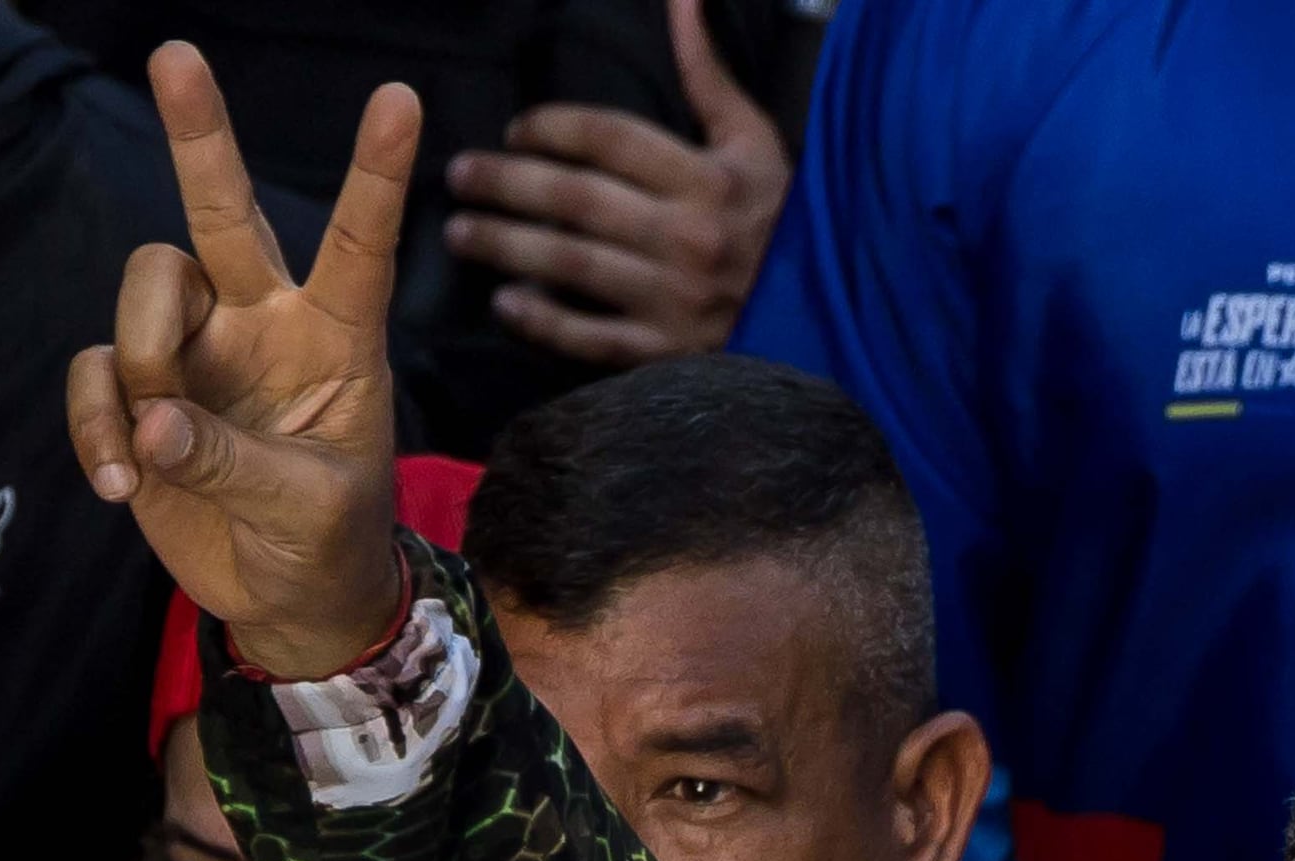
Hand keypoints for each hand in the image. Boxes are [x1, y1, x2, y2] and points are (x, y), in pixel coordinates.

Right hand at [64, 50, 415, 680]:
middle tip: (178, 54)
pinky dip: (96, 426)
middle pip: (224, 212)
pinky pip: (93, 374)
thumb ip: (235, 464)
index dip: (377, 174)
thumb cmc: (329, 545)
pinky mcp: (139, 391)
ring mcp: (197, 351)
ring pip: (145, 288)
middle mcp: (264, 324)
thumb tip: (151, 420)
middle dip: (200, 136)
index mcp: (339, 340)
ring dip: (137, 356)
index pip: (361, 245)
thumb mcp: (311, 514)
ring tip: (156, 446)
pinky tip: (122, 485)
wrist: (291, 602)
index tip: (401, 99)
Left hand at [443, 0, 785, 366]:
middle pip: (574, 198)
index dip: (550, 127)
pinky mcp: (674, 353)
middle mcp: (690, 238)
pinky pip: (594, 338)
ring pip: (572, 264)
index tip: (517, 131)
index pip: (608, 139)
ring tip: (462, 233)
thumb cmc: (782, 219)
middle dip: (505, 184)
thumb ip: (706, 73)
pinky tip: (507, 303)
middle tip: (461, 176)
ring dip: (506, 246)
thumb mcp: (754, 141)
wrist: (834, 319)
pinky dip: (545, 322)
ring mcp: (679, 300)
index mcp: (710, 179)